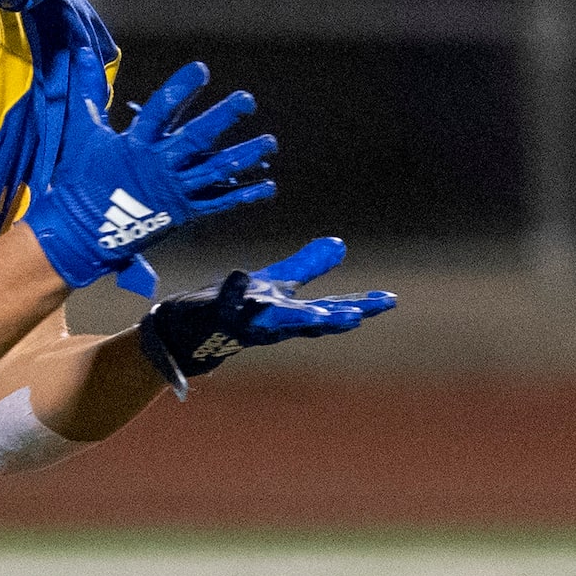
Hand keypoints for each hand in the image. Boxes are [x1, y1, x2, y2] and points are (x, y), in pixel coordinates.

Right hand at [22, 52, 274, 293]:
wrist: (78, 233)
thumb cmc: (79, 180)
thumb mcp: (83, 133)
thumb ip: (88, 91)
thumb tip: (83, 51)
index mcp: (136, 144)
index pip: (160, 110)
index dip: (180, 89)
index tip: (202, 70)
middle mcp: (158, 166)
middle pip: (196, 138)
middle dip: (223, 118)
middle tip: (246, 101)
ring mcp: (173, 191)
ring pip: (215, 171)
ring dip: (244, 156)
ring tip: (270, 143)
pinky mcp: (182, 214)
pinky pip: (218, 203)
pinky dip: (244, 195)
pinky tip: (267, 186)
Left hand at [134, 236, 395, 391]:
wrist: (186, 332)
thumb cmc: (233, 308)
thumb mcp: (275, 284)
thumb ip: (307, 266)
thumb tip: (339, 243)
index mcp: (289, 314)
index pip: (330, 310)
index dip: (360, 305)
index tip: (390, 300)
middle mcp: (271, 323)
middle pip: (306, 323)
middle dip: (331, 320)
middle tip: (358, 316)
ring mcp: (244, 323)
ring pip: (270, 321)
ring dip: (290, 318)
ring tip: (313, 315)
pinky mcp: (216, 315)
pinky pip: (226, 301)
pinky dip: (234, 289)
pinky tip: (240, 273)